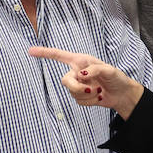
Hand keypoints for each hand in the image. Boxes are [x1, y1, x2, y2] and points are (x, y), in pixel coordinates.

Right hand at [28, 46, 143, 118]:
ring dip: (88, 95)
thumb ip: (95, 69)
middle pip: (65, 80)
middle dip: (76, 87)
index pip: (59, 56)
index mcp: (80, 61)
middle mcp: (77, 72)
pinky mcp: (81, 96)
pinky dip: (90, 101)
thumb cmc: (116, 78)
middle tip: (90, 88)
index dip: (44, 53)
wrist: (121, 94)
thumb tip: (81, 75)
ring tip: (99, 91)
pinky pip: (79, 101)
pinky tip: (98, 97)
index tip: (31, 51)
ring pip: (72, 93)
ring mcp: (78, 85)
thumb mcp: (109, 70)